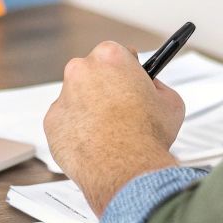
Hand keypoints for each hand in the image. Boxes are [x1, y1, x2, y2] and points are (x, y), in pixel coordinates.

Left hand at [44, 41, 185, 214]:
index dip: (125, 70)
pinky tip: (94, 143)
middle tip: (121, 109)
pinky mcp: (51, 122)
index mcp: (109, 56)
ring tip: (109, 132)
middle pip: (92, 73)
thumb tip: (152, 87)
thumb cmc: (147, 136)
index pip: (116, 54)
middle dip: (104, 88)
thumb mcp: (170, 101)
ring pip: (76, 99)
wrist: (126, 168)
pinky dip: (76, 131)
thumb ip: (157, 86)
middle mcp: (81, 70)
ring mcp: (63, 96)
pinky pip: (65, 122)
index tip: (129, 80)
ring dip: (89, 109)